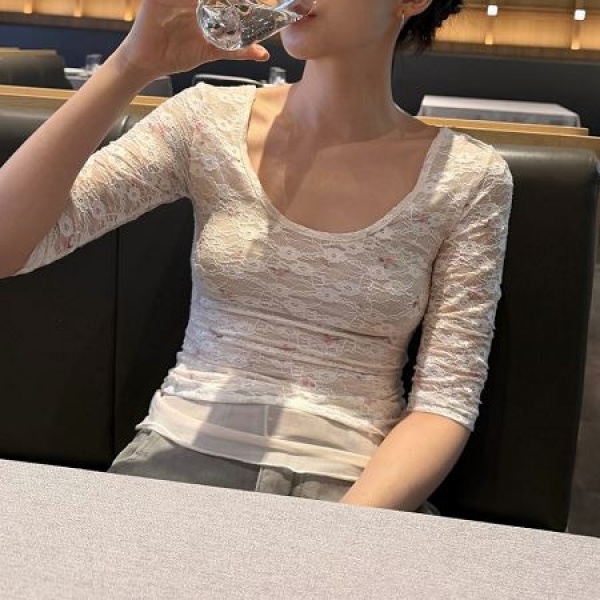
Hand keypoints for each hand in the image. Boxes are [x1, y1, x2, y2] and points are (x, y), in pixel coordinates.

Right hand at [114, 0, 269, 81]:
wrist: (148, 63)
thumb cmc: (176, 54)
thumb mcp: (211, 51)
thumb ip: (236, 51)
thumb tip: (263, 53)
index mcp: (200, 4)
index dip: (236, 0)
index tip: (253, 2)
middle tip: (245, 1)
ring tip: (210, 3)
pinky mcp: (156, 0)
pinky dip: (182, 0)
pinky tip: (192, 4)